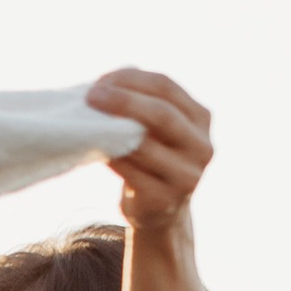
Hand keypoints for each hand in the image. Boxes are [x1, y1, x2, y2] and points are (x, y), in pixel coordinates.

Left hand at [85, 69, 211, 228]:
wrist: (159, 211)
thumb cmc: (153, 157)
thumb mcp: (157, 127)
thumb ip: (143, 102)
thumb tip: (107, 83)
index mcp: (201, 119)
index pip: (167, 87)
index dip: (132, 79)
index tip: (101, 80)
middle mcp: (202, 147)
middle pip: (162, 114)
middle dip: (124, 100)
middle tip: (91, 96)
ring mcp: (187, 176)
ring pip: (145, 145)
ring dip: (112, 130)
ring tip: (88, 120)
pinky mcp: (165, 200)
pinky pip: (131, 172)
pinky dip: (111, 157)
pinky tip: (96, 147)